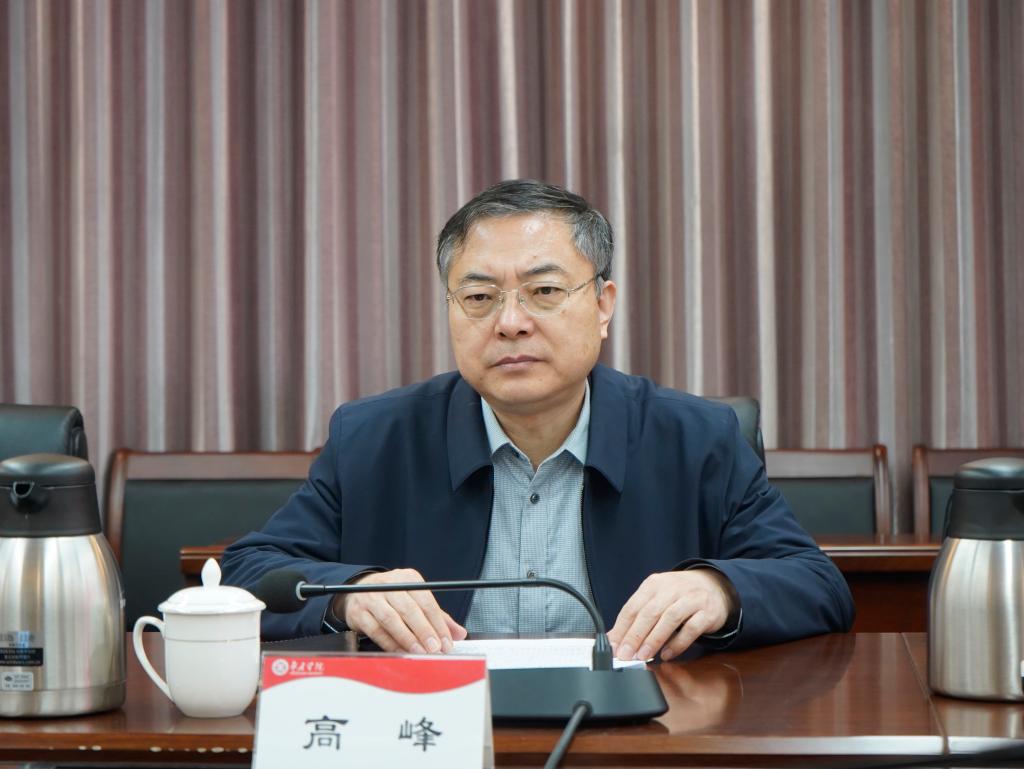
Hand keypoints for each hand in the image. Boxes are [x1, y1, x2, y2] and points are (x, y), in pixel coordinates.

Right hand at [336, 568, 467, 653]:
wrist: (357, 592)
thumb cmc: (393, 598)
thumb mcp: (416, 600)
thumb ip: (437, 617)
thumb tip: (459, 633)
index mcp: (408, 578)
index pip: (426, 601)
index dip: (438, 623)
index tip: (447, 641)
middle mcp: (389, 584)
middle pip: (410, 609)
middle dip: (424, 631)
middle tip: (435, 648)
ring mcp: (372, 598)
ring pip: (392, 619)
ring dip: (408, 638)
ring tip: (420, 652)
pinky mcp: (359, 613)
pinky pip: (376, 631)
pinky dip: (391, 643)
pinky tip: (402, 652)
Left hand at [607, 569, 737, 661]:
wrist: (715, 587)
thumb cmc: (679, 596)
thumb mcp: (657, 599)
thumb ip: (637, 617)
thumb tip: (614, 639)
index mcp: (654, 584)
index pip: (633, 606)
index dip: (622, 628)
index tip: (614, 647)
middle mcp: (672, 588)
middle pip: (650, 612)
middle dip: (635, 636)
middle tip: (626, 655)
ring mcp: (691, 599)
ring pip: (669, 618)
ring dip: (654, 639)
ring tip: (643, 656)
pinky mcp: (707, 612)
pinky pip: (691, 629)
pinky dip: (677, 643)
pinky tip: (667, 654)